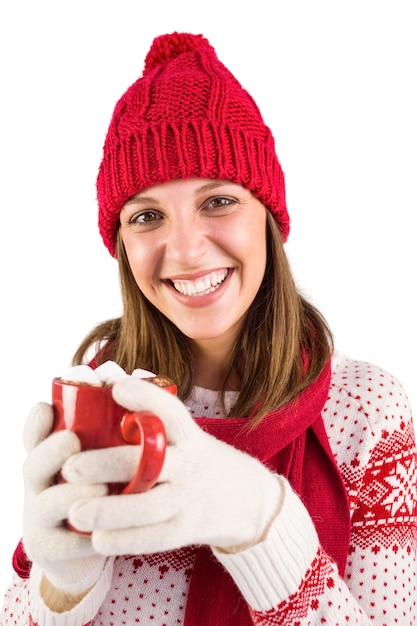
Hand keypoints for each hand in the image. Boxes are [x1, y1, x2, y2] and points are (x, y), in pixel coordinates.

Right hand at [22, 402, 106, 595]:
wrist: (94, 545)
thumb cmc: (104, 489)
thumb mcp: (100, 456)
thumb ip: (106, 427)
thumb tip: (127, 378)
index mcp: (49, 457)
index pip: (34, 435)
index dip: (36, 422)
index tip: (47, 406)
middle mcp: (38, 485)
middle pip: (32, 464)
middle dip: (51, 450)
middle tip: (73, 439)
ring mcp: (39, 518)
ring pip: (49, 503)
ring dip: (74, 493)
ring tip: (101, 486)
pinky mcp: (50, 549)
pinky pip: (67, 544)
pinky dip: (88, 537)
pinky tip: (109, 531)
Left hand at [63, 377, 283, 554]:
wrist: (244, 499)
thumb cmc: (195, 458)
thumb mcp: (185, 435)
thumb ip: (152, 418)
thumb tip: (108, 384)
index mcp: (188, 435)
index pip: (171, 411)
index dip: (145, 397)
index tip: (116, 388)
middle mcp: (190, 464)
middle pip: (151, 462)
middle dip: (108, 464)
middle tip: (70, 468)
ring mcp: (189, 498)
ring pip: (149, 506)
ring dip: (110, 511)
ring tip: (75, 512)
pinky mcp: (186, 530)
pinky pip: (153, 538)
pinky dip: (124, 540)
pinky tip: (97, 538)